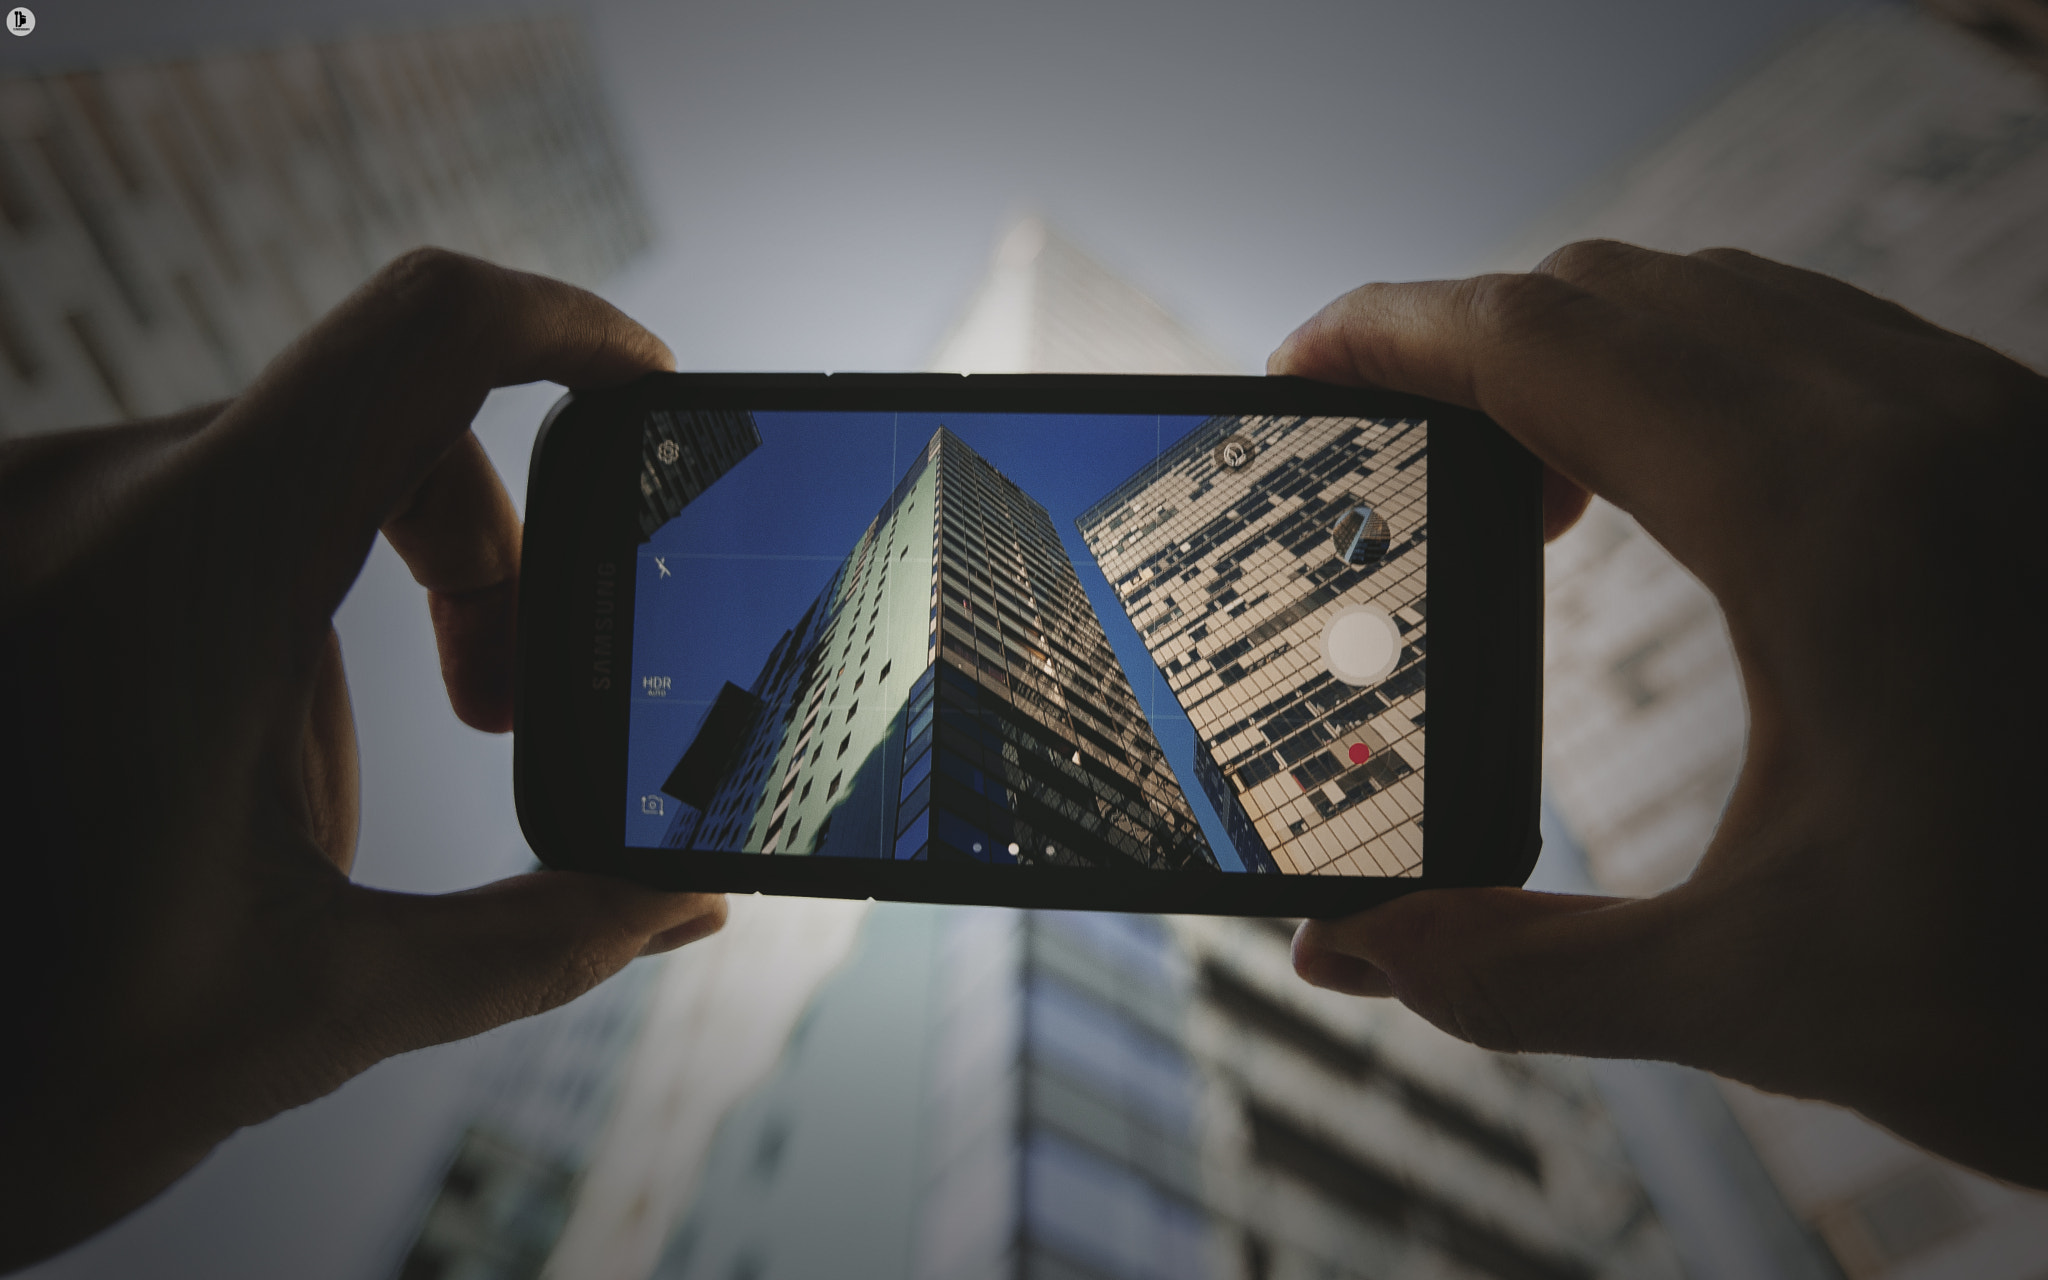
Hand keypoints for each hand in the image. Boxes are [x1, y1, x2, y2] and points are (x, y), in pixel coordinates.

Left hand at [0, 250, 725, 1269]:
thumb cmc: (43, 1065)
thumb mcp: (329, 1005)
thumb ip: (546, 943)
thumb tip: (691, 903)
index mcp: (191, 575)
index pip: (427, 334)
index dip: (571, 328)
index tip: (650, 397)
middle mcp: (92, 499)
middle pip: (379, 417)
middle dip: (485, 554)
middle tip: (501, 704)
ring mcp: (36, 514)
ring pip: (288, 467)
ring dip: (374, 589)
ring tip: (344, 779)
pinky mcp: (17, 544)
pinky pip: (198, 506)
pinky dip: (280, 592)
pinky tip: (233, 754)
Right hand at [1271, 241, 2047, 1186]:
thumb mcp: (1758, 997)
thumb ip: (1515, 972)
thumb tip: (1343, 954)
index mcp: (1832, 524)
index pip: (1546, 343)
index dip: (1390, 336)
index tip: (1293, 377)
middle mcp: (1926, 429)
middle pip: (1619, 294)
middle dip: (1464, 349)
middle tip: (1379, 457)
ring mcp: (1996, 425)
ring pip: (1725, 303)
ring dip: (1582, 361)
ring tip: (1508, 495)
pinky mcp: (2028, 454)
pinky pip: (1818, 345)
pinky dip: (1692, 381)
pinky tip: (1663, 500)